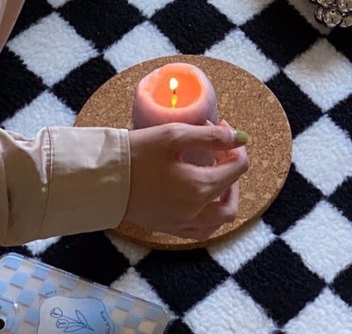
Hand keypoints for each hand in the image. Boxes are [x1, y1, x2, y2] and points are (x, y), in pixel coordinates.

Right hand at [124, 123, 249, 239]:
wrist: (101, 179)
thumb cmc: (137, 153)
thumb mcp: (175, 136)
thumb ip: (212, 137)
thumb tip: (242, 137)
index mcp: (199, 187)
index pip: (238, 168)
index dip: (236, 145)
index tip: (221, 127)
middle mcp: (194, 212)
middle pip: (232, 197)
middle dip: (234, 172)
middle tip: (221, 152)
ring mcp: (180, 224)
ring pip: (219, 220)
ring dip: (226, 197)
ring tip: (215, 174)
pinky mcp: (167, 228)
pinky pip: (200, 230)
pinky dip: (210, 216)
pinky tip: (201, 197)